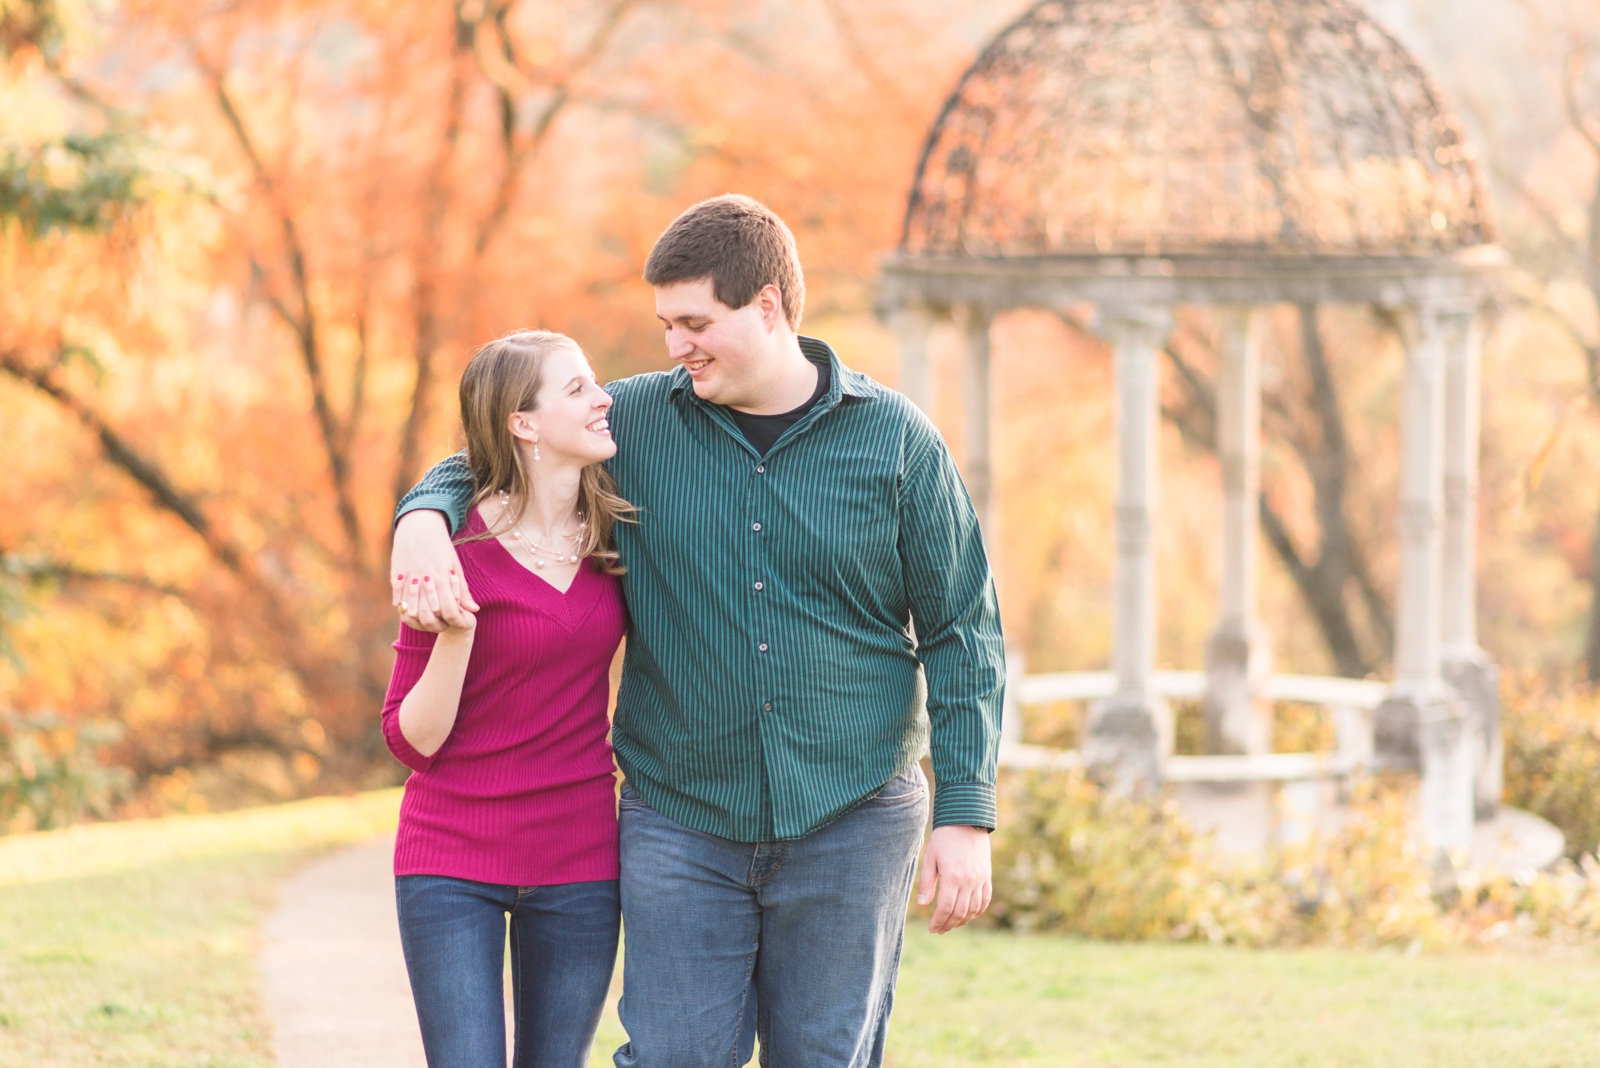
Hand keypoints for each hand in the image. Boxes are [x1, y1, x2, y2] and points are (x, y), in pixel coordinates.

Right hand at [392, 510, 477, 632]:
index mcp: (441, 577)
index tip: (461, 624)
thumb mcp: (455, 565)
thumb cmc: (440, 546)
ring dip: (422, 623)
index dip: (457, 622)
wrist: (418, 526)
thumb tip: (475, 610)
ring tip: (432, 622)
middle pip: (430, 616)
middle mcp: (423, 581)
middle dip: (440, 626)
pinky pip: (399, 604)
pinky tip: (416, 613)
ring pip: (412, 614)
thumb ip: (463, 589)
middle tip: (447, 625)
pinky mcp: (396, 579)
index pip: (450, 610)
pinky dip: (407, 612)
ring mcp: (407, 581)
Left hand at [917, 825, 991, 934]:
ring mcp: (980, 879)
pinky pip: (985, 899)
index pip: (946, 908)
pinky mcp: (986, 876)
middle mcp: (969, 881)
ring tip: (951, 925)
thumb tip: (923, 905)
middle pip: (960, 912)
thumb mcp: (930, 858)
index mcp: (952, 877)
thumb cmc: (944, 838)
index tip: (932, 928)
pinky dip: (977, 911)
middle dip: (949, 924)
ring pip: (973, 909)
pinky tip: (968, 915)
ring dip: (962, 921)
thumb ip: (927, 882)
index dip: (938, 921)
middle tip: (940, 930)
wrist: (967, 821)